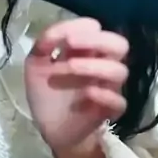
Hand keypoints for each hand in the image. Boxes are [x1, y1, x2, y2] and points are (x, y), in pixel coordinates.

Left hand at [24, 17, 127, 157]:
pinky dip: (104, 95)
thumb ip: (43, 45)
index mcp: (86, 52)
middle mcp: (101, 66)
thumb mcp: (36, 64)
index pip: (97, 30)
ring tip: (69, 67)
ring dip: (93, 66)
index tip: (63, 36)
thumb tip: (52, 34)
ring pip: (120, 71)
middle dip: (97, 40)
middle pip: (119, 44)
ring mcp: (108, 88)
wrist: (50, 129)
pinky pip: (119, 102)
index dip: (82, 27)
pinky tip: (86, 94)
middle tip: (71, 43)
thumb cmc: (47, 93)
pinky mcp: (109, 112)